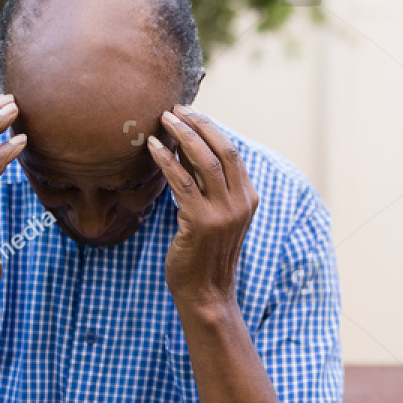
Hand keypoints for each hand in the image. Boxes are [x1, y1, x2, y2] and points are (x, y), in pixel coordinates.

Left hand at [147, 106, 258, 316]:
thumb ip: (211, 188)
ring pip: (204, 160)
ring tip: (163, 120)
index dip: (210, 128)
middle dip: (198, 124)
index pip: (232, 152)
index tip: (189, 113)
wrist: (207, 294)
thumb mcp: (217, 217)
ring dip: (182, 135)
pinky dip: (166, 160)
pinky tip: (152, 148)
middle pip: (223, 148)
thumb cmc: (205, 255)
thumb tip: (189, 152)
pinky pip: (181, 182)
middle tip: (175, 109)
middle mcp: (241, 202)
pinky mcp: (201, 222)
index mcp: (249, 198)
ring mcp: (223, 213)